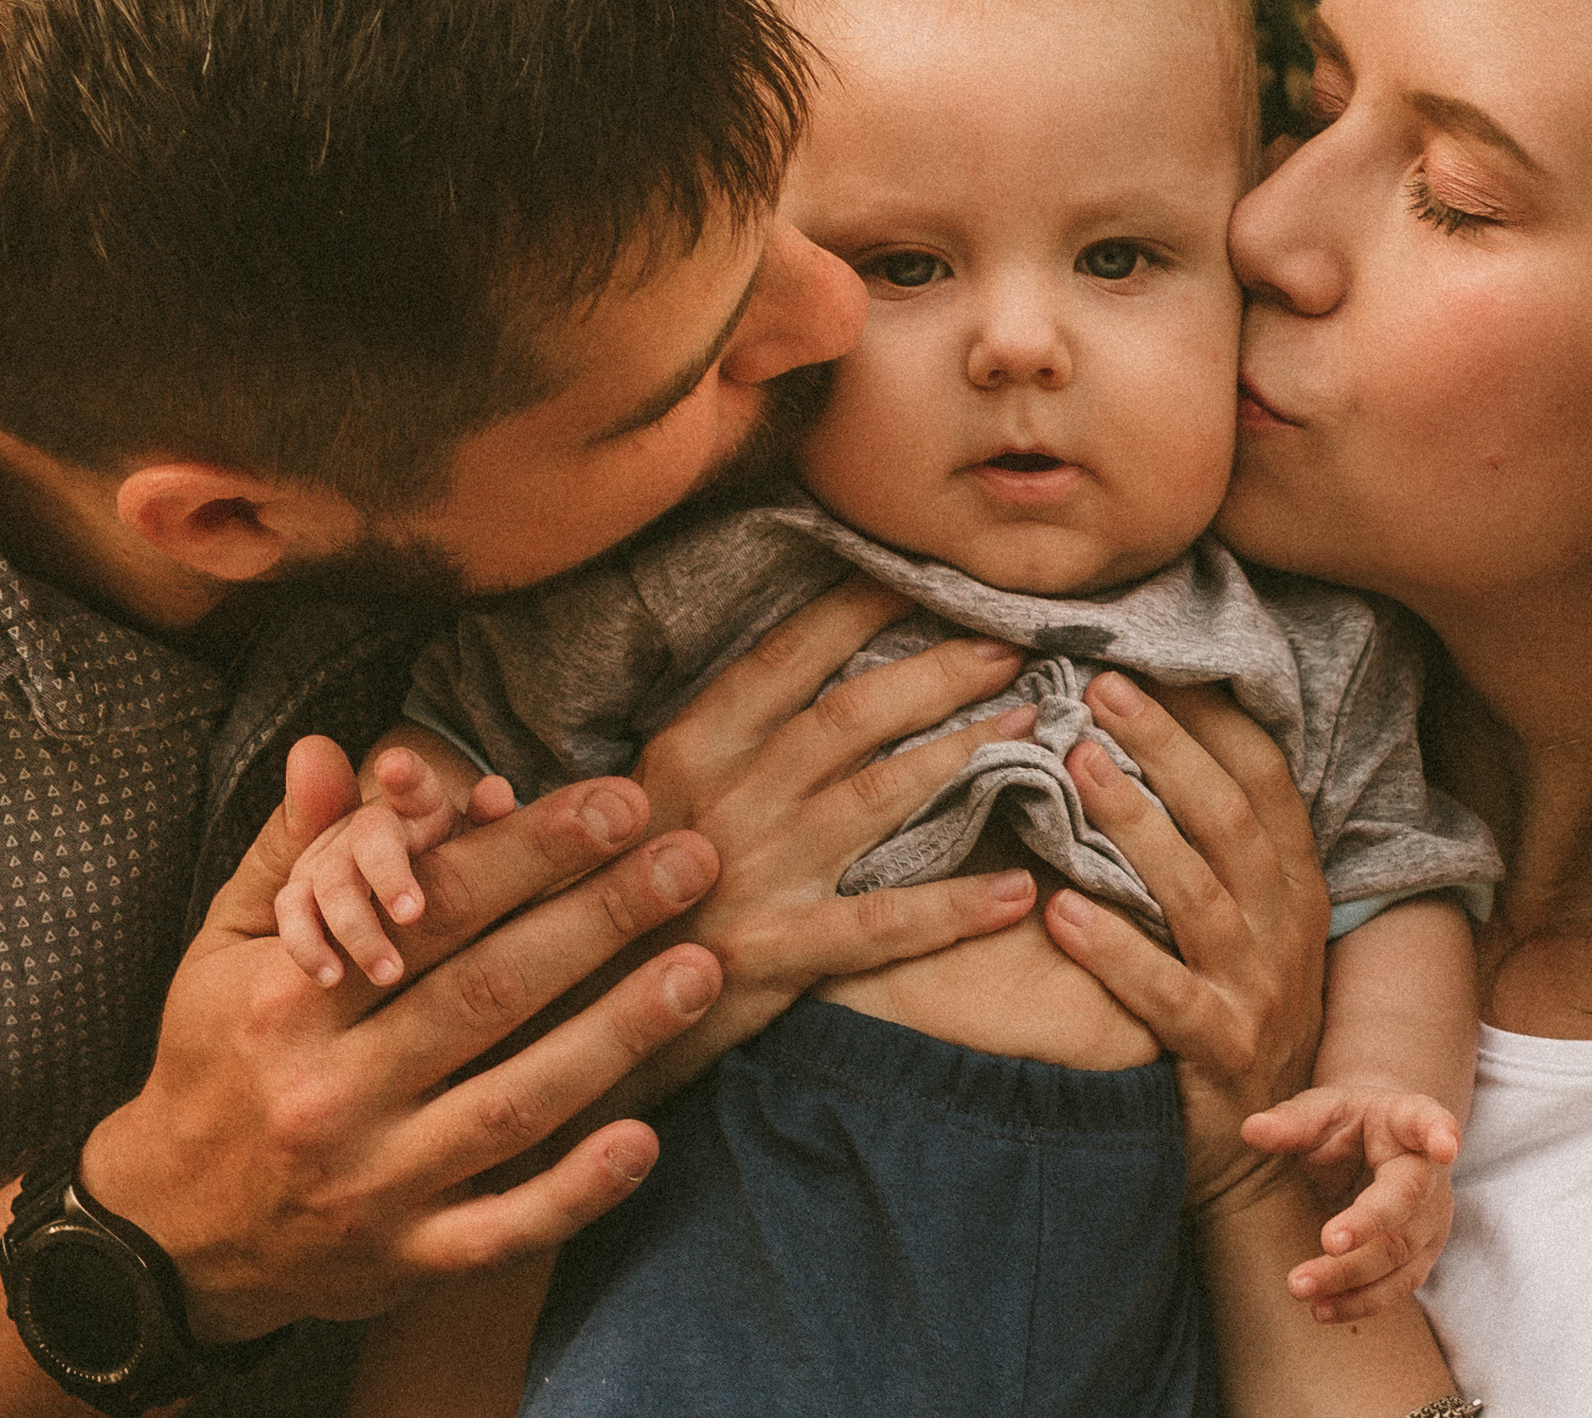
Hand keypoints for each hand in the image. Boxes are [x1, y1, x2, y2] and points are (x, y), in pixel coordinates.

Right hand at [81, 735, 725, 1341]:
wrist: (166, 1232)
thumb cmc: (217, 1059)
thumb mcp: (226, 947)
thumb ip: (292, 848)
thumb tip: (330, 750)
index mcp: (292, 1002)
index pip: (434, 909)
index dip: (532, 850)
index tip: (620, 804)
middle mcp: (333, 1094)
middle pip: (489, 993)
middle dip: (600, 919)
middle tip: (692, 861)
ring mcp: (374, 1185)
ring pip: (514, 1105)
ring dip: (617, 1036)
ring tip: (702, 968)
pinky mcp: (405, 1259)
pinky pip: (504, 1230)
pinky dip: (577, 1190)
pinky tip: (647, 1139)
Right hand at [274, 744, 517, 988]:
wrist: (403, 905)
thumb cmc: (454, 873)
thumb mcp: (475, 851)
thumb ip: (489, 825)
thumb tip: (497, 790)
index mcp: (418, 807)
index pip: (413, 783)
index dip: (405, 774)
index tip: (395, 768)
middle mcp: (369, 827)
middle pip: (372, 837)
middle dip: (389, 873)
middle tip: (413, 914)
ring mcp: (330, 859)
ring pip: (335, 884)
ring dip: (360, 929)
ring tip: (389, 972)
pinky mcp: (299, 896)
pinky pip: (296, 916)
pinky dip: (310, 947)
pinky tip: (332, 977)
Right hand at [609, 577, 1045, 1102]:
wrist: (559, 1016)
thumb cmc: (596, 900)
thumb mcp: (628, 802)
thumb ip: (698, 747)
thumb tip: (771, 678)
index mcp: (684, 749)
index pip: (784, 655)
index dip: (858, 609)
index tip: (921, 576)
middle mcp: (723, 797)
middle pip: (851, 714)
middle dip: (938, 671)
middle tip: (1009, 644)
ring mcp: (753, 874)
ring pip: (881, 796)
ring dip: (964, 755)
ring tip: (1032, 726)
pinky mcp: (775, 953)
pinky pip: (884, 925)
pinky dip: (954, 908)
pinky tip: (1017, 892)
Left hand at [1042, 672, 1329, 1211]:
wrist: (1262, 1159)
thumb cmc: (1232, 1014)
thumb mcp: (1248, 925)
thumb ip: (1211, 846)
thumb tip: (1134, 737)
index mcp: (1294, 887)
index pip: (1264, 779)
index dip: (1212, 717)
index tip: (1150, 660)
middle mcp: (1285, 930)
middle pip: (1231, 818)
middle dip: (1168, 746)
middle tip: (1101, 686)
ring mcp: (1255, 992)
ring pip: (1200, 893)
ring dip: (1138, 824)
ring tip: (1077, 765)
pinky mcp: (1217, 1053)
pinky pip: (1164, 995)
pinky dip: (1112, 950)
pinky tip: (1057, 910)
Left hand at [1244, 1085, 1460, 1319]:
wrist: (1374, 1146)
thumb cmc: (1347, 1123)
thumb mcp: (1321, 1109)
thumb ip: (1292, 1121)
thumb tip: (1251, 1130)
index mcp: (1409, 1121)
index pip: (1429, 1121)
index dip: (1440, 1133)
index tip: (1446, 1145)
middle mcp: (1429, 1174)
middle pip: (1406, 1203)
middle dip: (1368, 1227)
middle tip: (1326, 1243)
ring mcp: (1431, 1219)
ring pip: (1400, 1255)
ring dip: (1353, 1277)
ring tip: (1302, 1288)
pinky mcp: (1420, 1256)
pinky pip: (1396, 1286)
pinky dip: (1360, 1301)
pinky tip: (1322, 1310)